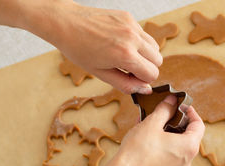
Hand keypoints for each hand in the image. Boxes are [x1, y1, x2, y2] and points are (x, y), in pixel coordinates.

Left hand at [24, 0, 161, 93]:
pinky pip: (144, 35)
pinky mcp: (129, 18)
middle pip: (158, 61)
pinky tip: (121, 43)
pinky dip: (138, 42)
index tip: (130, 77)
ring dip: (146, 55)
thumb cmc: (79, 49)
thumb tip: (145, 90)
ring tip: (126, 56)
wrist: (66, 23)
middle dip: (147, 68)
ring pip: (155, 47)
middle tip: (128, 68)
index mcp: (125, 55)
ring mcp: (132, 26)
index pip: (152, 74)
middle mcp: (132, 38)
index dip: (142, 80)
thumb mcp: (101, 74)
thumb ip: (126, 84)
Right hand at [116, 95, 204, 165]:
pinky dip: (164, 144)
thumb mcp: (152, 123)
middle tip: (164, 113)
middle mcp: (187, 160)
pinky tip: (149, 137)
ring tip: (153, 123)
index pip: (199, 125)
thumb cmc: (138, 151)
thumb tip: (172, 100)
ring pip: (178, 145)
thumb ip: (165, 109)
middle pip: (189, 135)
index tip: (179, 106)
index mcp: (189, 146)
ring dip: (168, 132)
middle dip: (177, 121)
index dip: (190, 112)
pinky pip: (170, 155)